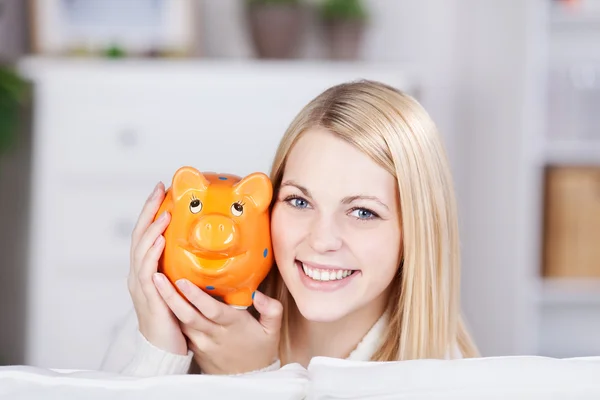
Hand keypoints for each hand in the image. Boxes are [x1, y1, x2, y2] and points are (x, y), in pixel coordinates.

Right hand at [127, 182, 187, 355]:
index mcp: (146, 269)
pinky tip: (161, 241)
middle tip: (159, 189)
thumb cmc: (176, 318)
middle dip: (148, 210)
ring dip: (152, 229)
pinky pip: (147, 272)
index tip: (161, 190)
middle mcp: (139, 274)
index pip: (146, 233)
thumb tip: (208, 247)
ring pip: (140, 250)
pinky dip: (152, 254)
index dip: (151, 211)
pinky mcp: (148, 298)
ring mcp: (141, 286)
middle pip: (138, 235)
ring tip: (164, 212)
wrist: (165, 350)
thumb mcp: (180, 286)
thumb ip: (186, 267)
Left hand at [153, 275, 282, 374]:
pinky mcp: (194, 347)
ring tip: (154, 282)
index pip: (212, 311)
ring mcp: (201, 343)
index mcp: (233, 326)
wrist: (247, 378)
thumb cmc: (260, 349)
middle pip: (188, 316)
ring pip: (180, 323)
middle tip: (157, 277)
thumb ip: (272, 310)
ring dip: (167, 304)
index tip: (183, 280)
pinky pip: (180, 329)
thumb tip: (259, 294)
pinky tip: (161, 298)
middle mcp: (214, 335)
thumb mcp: (272, 331)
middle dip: (171, 296)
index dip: (197, 297)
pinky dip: (171, 314)